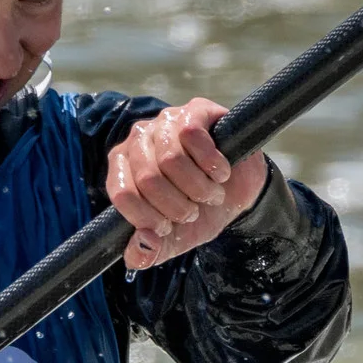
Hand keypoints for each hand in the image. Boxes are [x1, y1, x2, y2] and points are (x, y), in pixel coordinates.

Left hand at [106, 98, 268, 270]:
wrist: (239, 195)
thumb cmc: (199, 213)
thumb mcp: (172, 241)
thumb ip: (148, 252)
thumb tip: (142, 248)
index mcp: (123, 168)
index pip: (122, 193)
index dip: (147, 217)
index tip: (168, 228)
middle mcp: (138, 140)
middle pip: (149, 178)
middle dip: (179, 206)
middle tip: (195, 209)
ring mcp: (166, 122)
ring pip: (171, 159)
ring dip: (199, 187)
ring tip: (211, 192)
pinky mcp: (195, 111)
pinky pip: (192, 135)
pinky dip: (212, 163)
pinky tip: (221, 171)